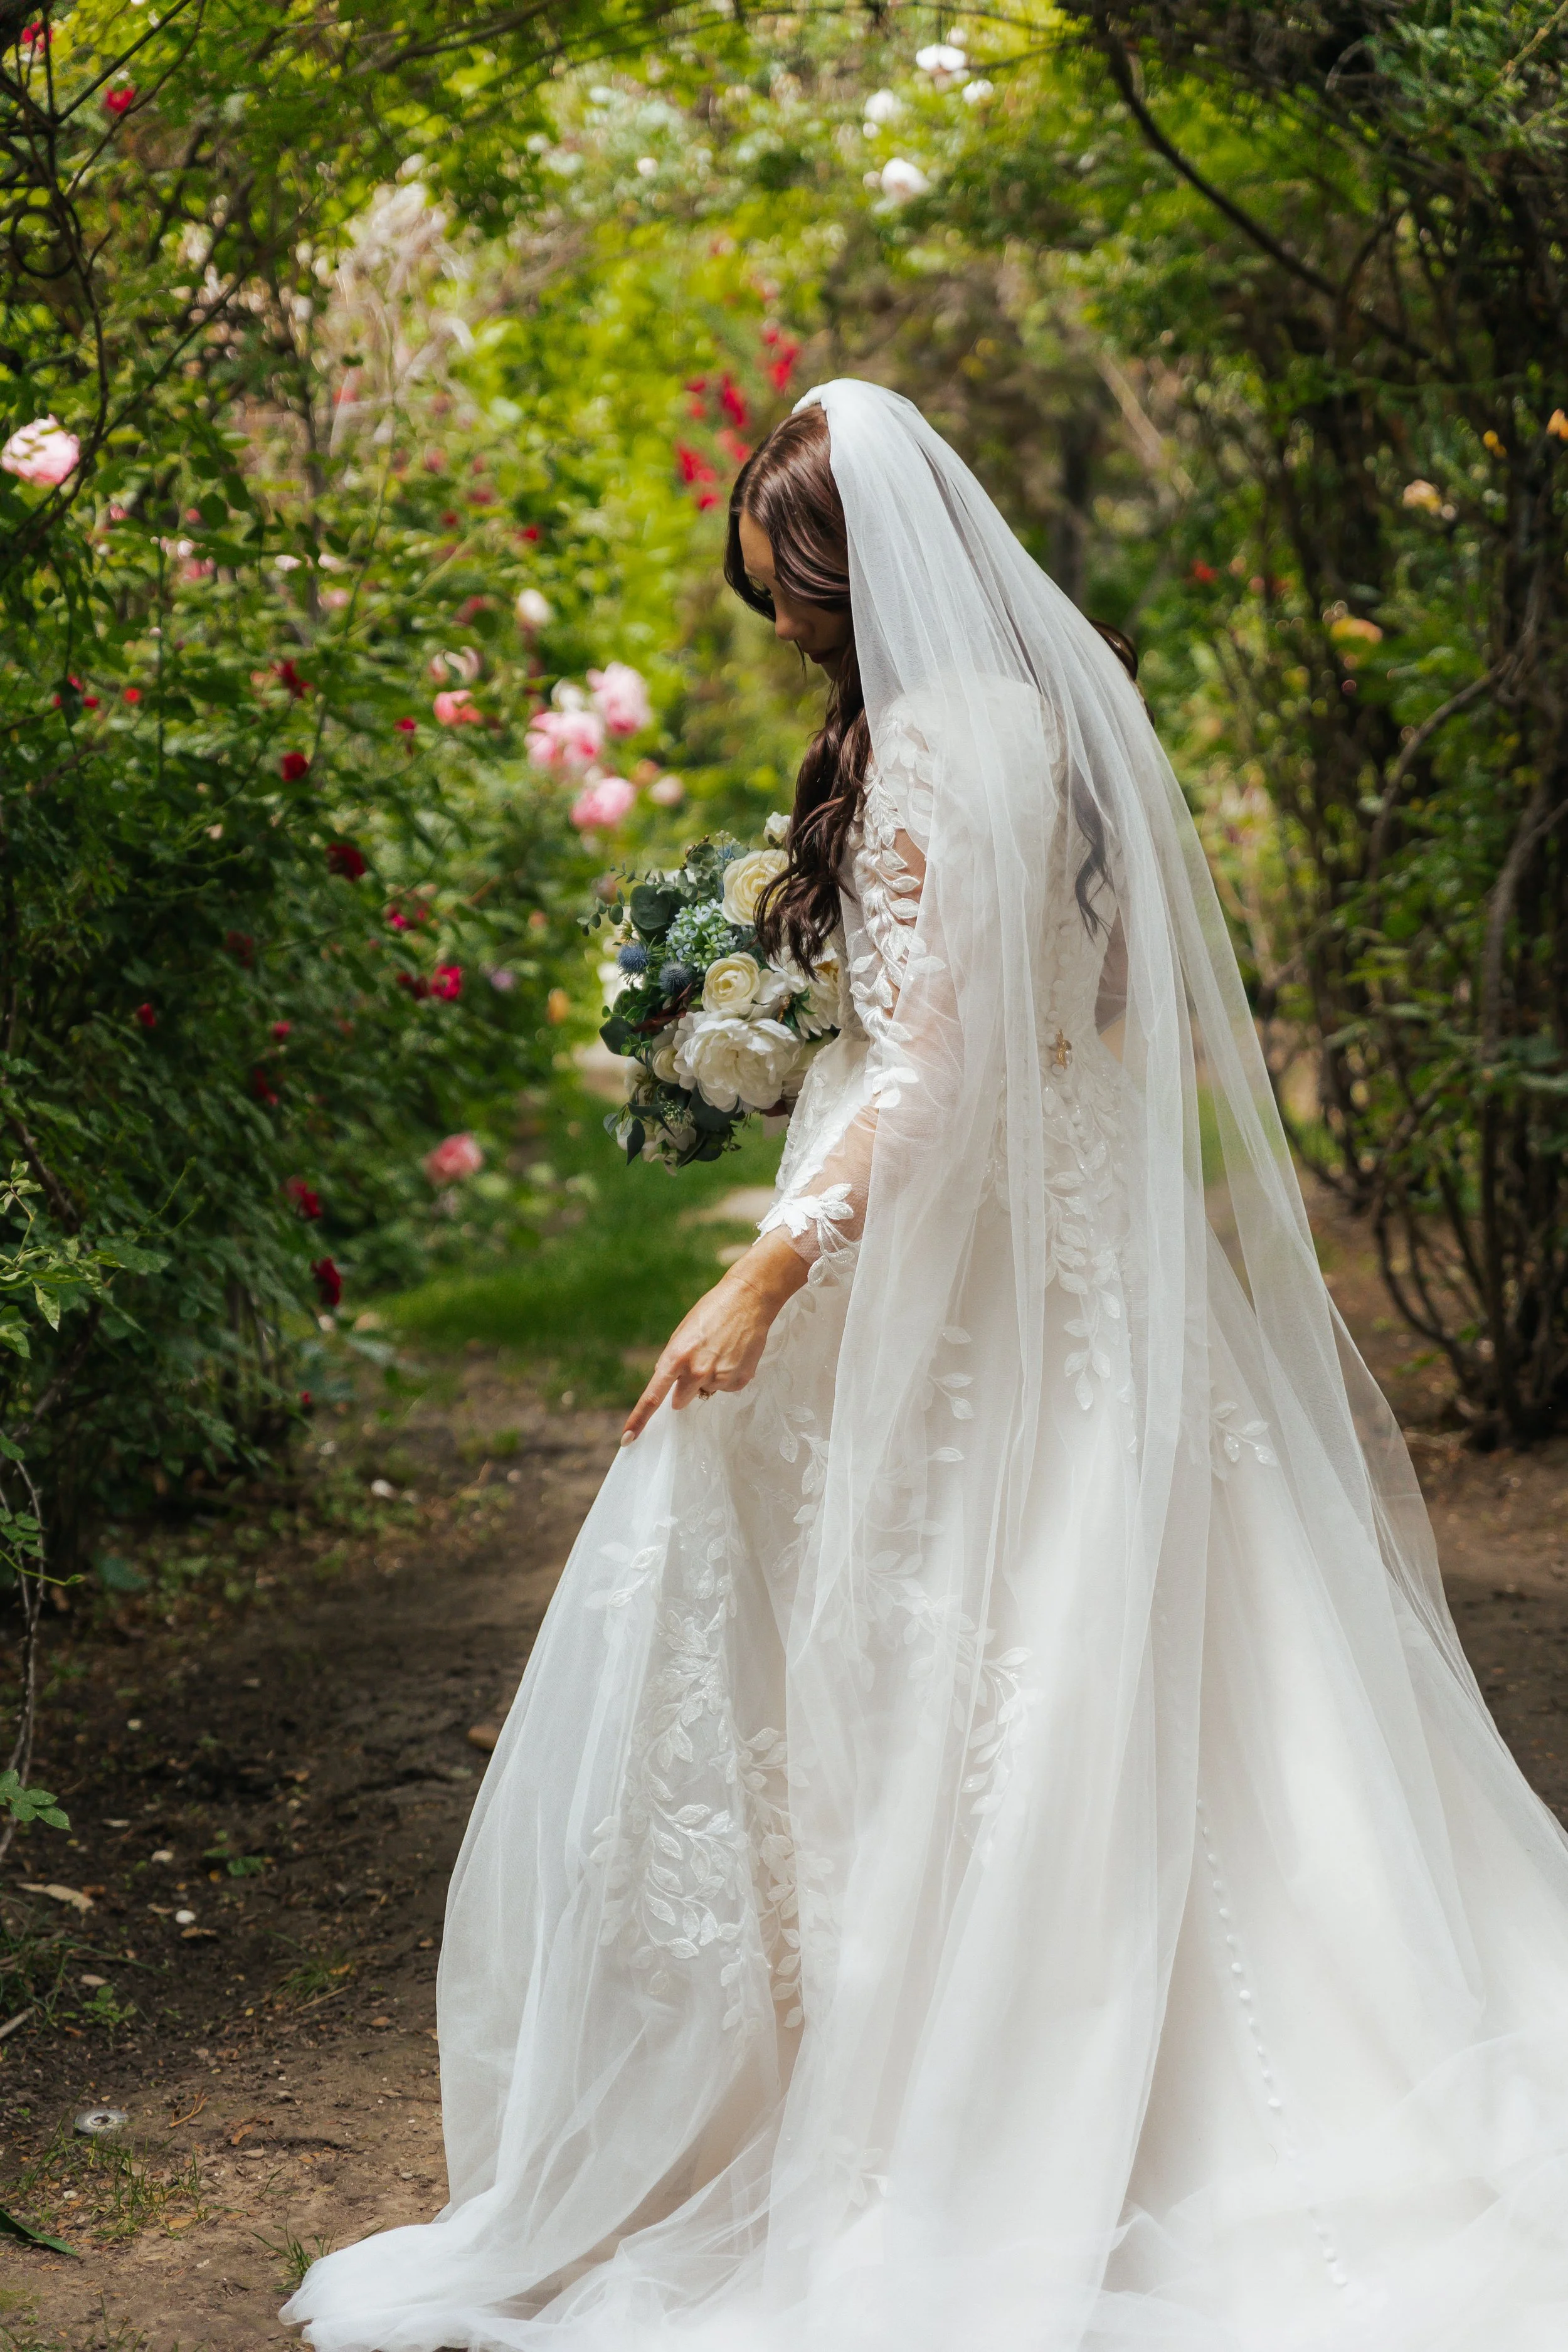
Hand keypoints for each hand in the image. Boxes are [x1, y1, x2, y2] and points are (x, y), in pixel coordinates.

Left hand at [621, 1230, 807, 1443]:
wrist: (749, 1299)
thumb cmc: (711, 1312)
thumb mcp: (682, 1333)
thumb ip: (672, 1361)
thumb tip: (668, 1386)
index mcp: (675, 1357)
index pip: (652, 1397)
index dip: (639, 1419)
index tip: (628, 1439)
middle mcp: (696, 1371)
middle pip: (680, 1400)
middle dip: (685, 1388)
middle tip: (699, 1361)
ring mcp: (719, 1377)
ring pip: (706, 1391)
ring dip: (710, 1378)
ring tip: (721, 1350)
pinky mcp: (739, 1380)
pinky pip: (727, 1387)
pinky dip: (729, 1375)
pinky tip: (735, 1354)